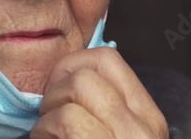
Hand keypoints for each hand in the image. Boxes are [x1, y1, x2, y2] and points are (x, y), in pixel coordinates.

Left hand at [30, 47, 168, 138]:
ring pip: (79, 85)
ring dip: (48, 111)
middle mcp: (145, 127)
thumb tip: (68, 77)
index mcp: (147, 118)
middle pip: (91, 68)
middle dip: (57, 85)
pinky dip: (43, 130)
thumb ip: (100, 106)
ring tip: (47, 132)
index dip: (72, 64)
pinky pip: (66, 117)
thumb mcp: (111, 132)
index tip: (57, 89)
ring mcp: (128, 138)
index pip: (109, 59)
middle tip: (48, 112)